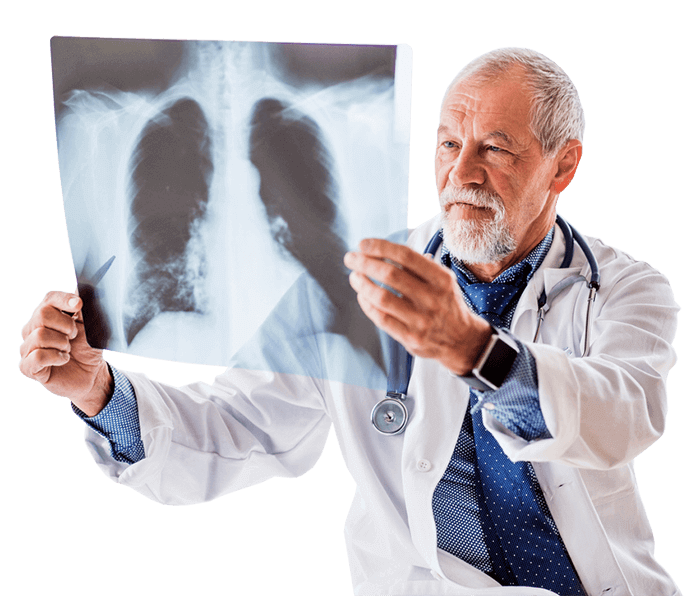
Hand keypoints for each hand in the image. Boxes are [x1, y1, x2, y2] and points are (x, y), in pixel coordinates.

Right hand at [19, 291, 112, 415]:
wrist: (91, 373)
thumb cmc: (87, 347)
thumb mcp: (90, 325)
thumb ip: (83, 308)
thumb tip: (80, 290)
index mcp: (48, 314)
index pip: (49, 298)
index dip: (63, 300)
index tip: (79, 305)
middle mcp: (33, 328)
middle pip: (41, 315)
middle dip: (65, 326)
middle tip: (74, 335)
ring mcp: (29, 347)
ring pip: (40, 336)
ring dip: (62, 344)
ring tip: (69, 349)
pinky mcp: (28, 367)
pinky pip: (37, 357)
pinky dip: (56, 357)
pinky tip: (63, 359)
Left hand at [344, 239, 491, 375]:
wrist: (463, 340)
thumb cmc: (446, 304)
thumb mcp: (442, 280)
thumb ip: (418, 266)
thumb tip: (381, 249)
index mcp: (441, 279)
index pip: (406, 256)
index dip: (380, 247)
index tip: (362, 244)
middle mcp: (432, 298)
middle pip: (390, 275)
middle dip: (365, 263)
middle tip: (351, 258)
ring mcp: (421, 320)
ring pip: (382, 298)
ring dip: (362, 284)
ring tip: (354, 276)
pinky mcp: (410, 338)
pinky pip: (381, 319)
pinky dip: (367, 304)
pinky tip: (362, 295)